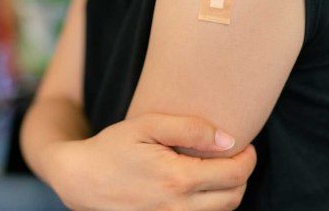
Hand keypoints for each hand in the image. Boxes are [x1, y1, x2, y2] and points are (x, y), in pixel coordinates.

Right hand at [42, 113, 256, 210]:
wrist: (80, 179)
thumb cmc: (112, 148)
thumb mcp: (146, 125)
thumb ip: (189, 129)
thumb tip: (228, 139)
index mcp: (178, 179)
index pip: (236, 174)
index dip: (248, 158)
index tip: (244, 145)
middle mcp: (178, 207)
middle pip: (235, 197)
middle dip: (242, 174)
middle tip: (232, 156)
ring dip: (227, 191)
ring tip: (215, 169)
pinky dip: (209, 204)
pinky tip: (197, 186)